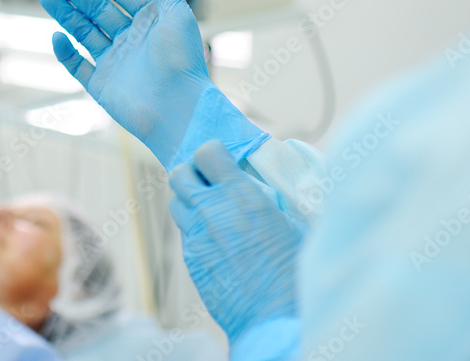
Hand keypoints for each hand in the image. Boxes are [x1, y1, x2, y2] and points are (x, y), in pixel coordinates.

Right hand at [39, 0, 266, 169]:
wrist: (178, 109)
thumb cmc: (182, 61)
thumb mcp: (177, 14)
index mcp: (148, 22)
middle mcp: (130, 40)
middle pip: (96, 9)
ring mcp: (114, 63)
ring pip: (83, 32)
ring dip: (63, 14)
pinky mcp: (102, 87)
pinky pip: (78, 66)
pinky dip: (66, 52)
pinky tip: (56, 36)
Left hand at [170, 140, 300, 342]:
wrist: (274, 316)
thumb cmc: (293, 270)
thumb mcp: (292, 222)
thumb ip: (270, 199)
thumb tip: (262, 188)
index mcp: (240, 194)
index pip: (206, 152)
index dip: (212, 154)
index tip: (222, 163)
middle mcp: (211, 210)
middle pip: (179, 174)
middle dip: (192, 175)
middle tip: (210, 185)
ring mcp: (196, 235)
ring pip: (176, 203)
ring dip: (190, 203)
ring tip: (213, 214)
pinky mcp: (190, 258)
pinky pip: (185, 233)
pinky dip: (196, 230)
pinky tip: (217, 243)